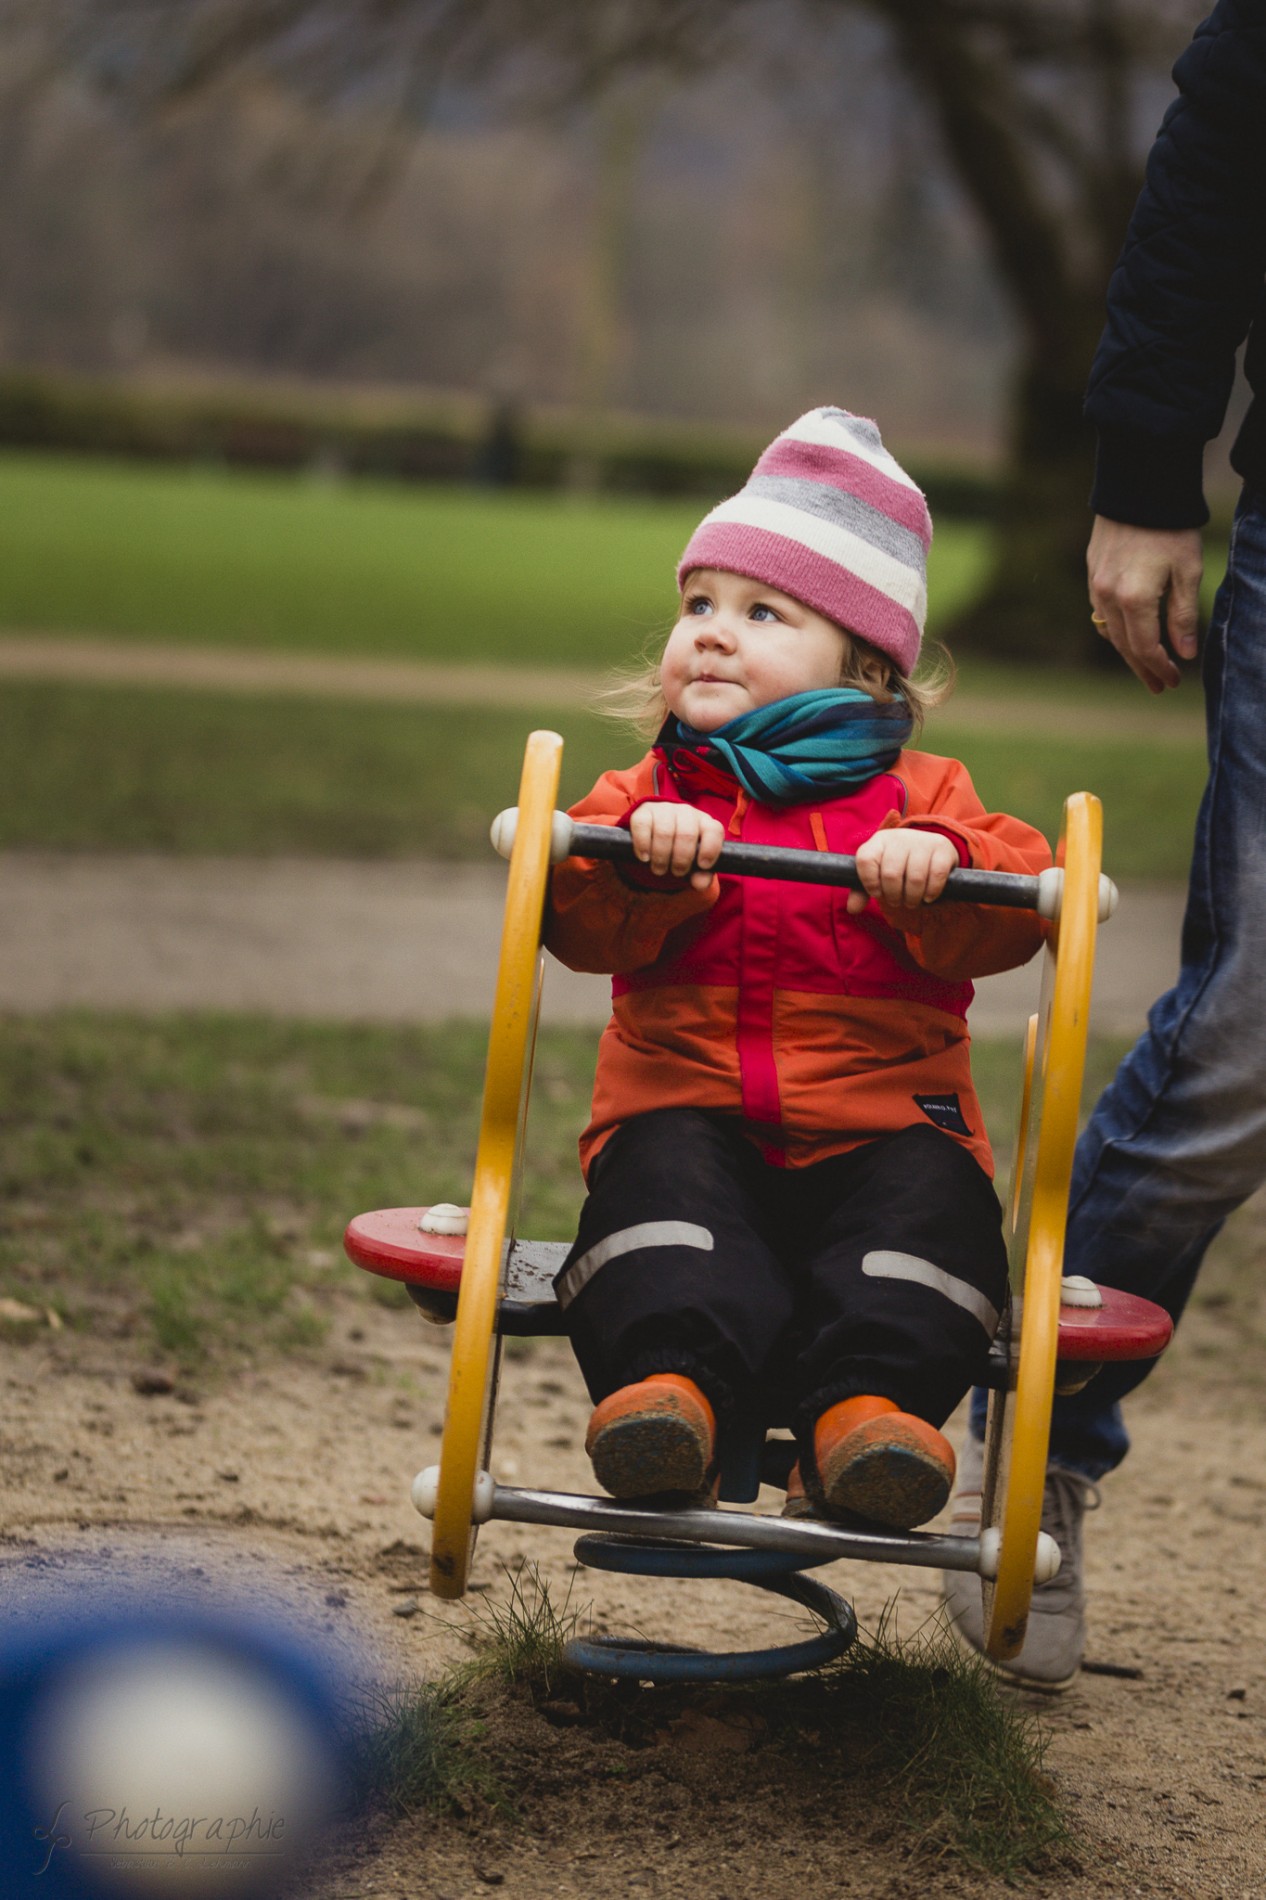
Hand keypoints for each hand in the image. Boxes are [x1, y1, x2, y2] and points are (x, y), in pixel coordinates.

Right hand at [628, 802, 724, 889]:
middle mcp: (686, 813)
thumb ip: (702, 875)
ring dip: (661, 856)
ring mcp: (664, 809)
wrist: (654, 835)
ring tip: (659, 869)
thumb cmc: (680, 851)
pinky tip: (645, 857)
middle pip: (686, 834)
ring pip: (664, 832)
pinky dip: (643, 845)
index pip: (714, 830)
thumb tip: (700, 884)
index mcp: (705, 823)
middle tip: (676, 872)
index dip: (710, 849)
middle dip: (681, 859)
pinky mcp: (644, 812)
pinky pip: (643, 826)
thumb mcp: (695, 864)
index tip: (702, 865)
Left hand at [847, 827, 959, 922]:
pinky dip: (931, 892)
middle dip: (893, 895)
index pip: (865, 860)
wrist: (930, 847)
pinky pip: (936, 876)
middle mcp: (899, 837)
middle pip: (891, 874)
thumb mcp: (878, 873)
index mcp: (878, 841)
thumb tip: (852, 909)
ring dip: (912, 898)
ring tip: (911, 901)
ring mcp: (922, 841)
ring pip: (915, 878)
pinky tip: (927, 897)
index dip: (869, 883)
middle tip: (897, 901)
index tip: (877, 892)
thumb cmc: (899, 865)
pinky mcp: (942, 848)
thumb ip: (862, 891)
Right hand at [1087, 516, 1203, 693]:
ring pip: (1108, 632)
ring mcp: (1096, 586)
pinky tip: (1127, 634)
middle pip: (1124, 646)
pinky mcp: (1092, 574)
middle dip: (1143, 669)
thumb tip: (1185, 653)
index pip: (1146, 648)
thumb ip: (1183, 615)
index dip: (1160, 668)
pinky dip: (1115, 630)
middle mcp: (1108, 597)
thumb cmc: (1169, 528)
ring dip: (1127, 652)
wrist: (1138, 488)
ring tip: (1145, 665)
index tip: (1174, 681)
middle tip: (1158, 686)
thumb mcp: (1187, 571)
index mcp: (1134, 599)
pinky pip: (1100, 613)